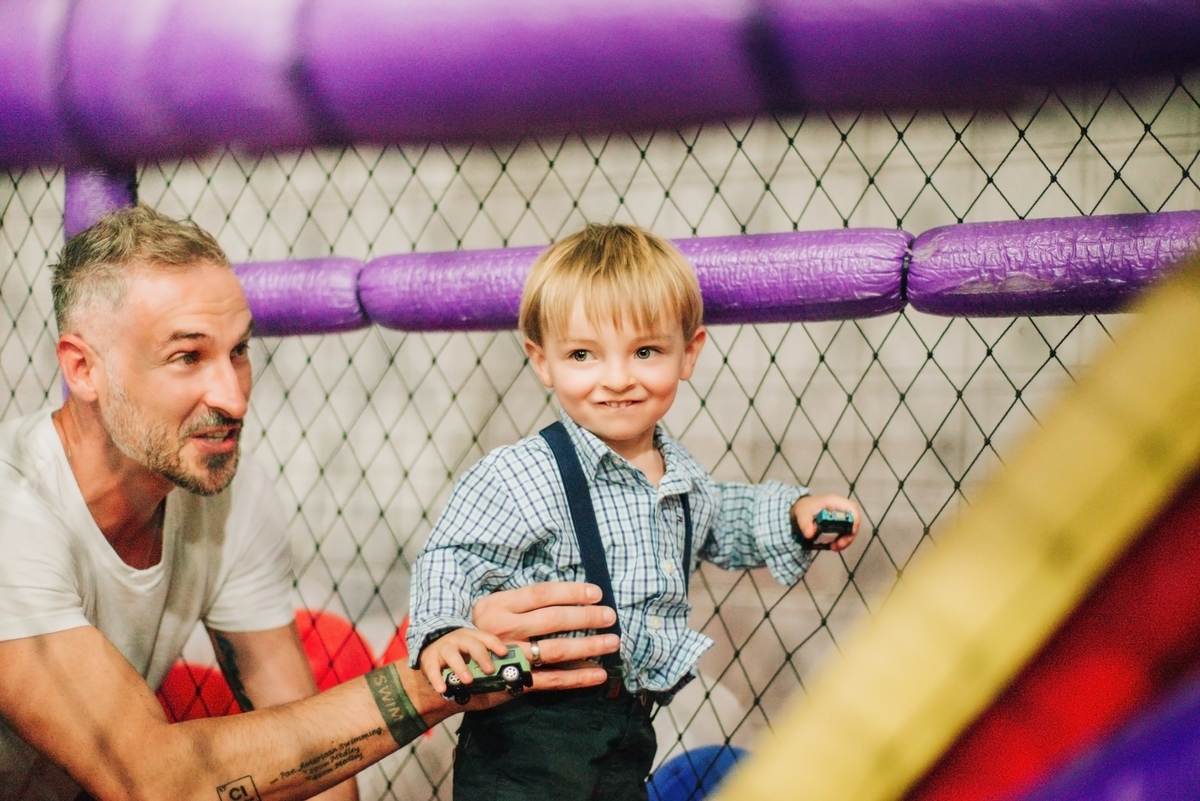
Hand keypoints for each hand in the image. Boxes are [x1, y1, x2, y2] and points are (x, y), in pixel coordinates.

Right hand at [418, 628, 507, 693]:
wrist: (438, 673)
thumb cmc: (467, 668)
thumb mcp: (483, 665)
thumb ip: (507, 673)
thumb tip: (534, 679)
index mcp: (474, 639)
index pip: (487, 638)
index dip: (495, 644)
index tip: (504, 653)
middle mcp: (459, 640)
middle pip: (471, 643)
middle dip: (481, 655)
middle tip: (489, 670)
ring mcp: (443, 649)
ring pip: (451, 654)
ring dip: (460, 666)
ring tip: (467, 680)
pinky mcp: (429, 661)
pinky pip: (432, 669)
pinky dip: (437, 679)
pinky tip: (442, 689)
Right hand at [471, 582, 618, 691]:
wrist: (453, 672)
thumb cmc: (482, 633)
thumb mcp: (494, 609)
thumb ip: (522, 603)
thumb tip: (567, 596)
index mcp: (498, 606)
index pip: (541, 593)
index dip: (571, 591)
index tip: (596, 593)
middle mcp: (503, 630)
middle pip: (552, 619)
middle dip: (585, 616)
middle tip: (610, 616)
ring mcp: (510, 658)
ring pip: (555, 649)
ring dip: (588, 646)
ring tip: (612, 642)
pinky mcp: (516, 681)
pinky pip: (552, 679)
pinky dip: (578, 677)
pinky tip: (598, 673)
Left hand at [791, 494, 861, 552]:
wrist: (801, 509)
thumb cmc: (804, 508)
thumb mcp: (802, 514)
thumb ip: (804, 523)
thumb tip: (810, 535)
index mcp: (834, 502)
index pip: (852, 508)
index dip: (854, 521)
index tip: (849, 534)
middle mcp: (841, 508)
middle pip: (854, 520)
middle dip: (849, 535)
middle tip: (839, 545)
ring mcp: (842, 516)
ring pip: (851, 528)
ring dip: (846, 540)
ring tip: (834, 548)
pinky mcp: (840, 523)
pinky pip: (846, 532)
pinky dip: (842, 541)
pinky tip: (833, 546)